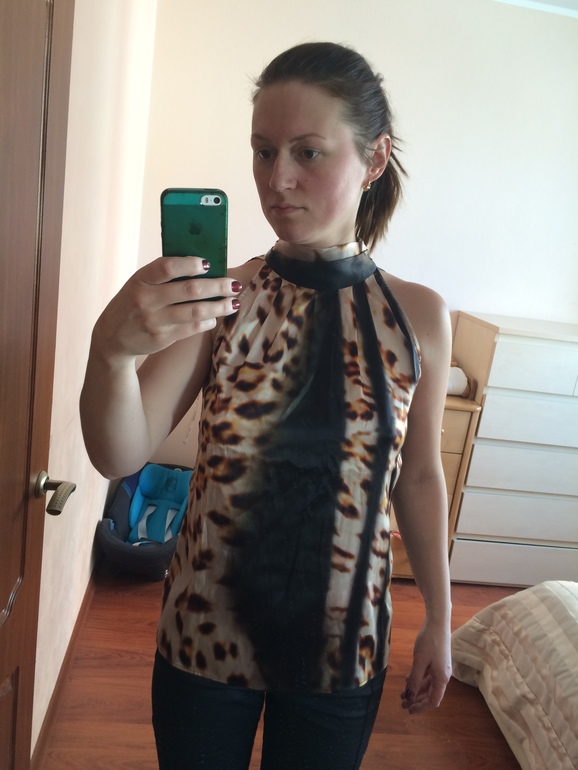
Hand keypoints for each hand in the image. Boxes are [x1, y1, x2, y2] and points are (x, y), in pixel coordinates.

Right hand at [92, 256, 241, 361]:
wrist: (112, 337)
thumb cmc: (133, 302)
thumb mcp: (139, 283)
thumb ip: (163, 274)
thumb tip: (204, 265)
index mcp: (140, 279)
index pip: (167, 267)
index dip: (190, 264)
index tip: (208, 263)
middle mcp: (146, 299)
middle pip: (189, 290)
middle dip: (217, 286)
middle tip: (234, 285)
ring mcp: (154, 320)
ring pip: (195, 312)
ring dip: (219, 306)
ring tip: (234, 302)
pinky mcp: (162, 338)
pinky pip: (191, 328)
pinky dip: (207, 321)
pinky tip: (215, 317)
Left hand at [400, 618, 451, 714]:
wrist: (438, 622)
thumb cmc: (429, 642)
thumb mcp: (419, 661)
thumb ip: (414, 680)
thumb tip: (410, 697)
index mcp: (441, 679)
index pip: (433, 701)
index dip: (421, 708)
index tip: (409, 710)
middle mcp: (443, 676)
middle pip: (430, 694)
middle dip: (416, 700)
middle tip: (402, 703)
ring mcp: (440, 668)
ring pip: (428, 684)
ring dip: (415, 690)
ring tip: (402, 694)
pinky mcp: (437, 661)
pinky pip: (427, 675)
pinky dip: (418, 679)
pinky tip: (408, 679)